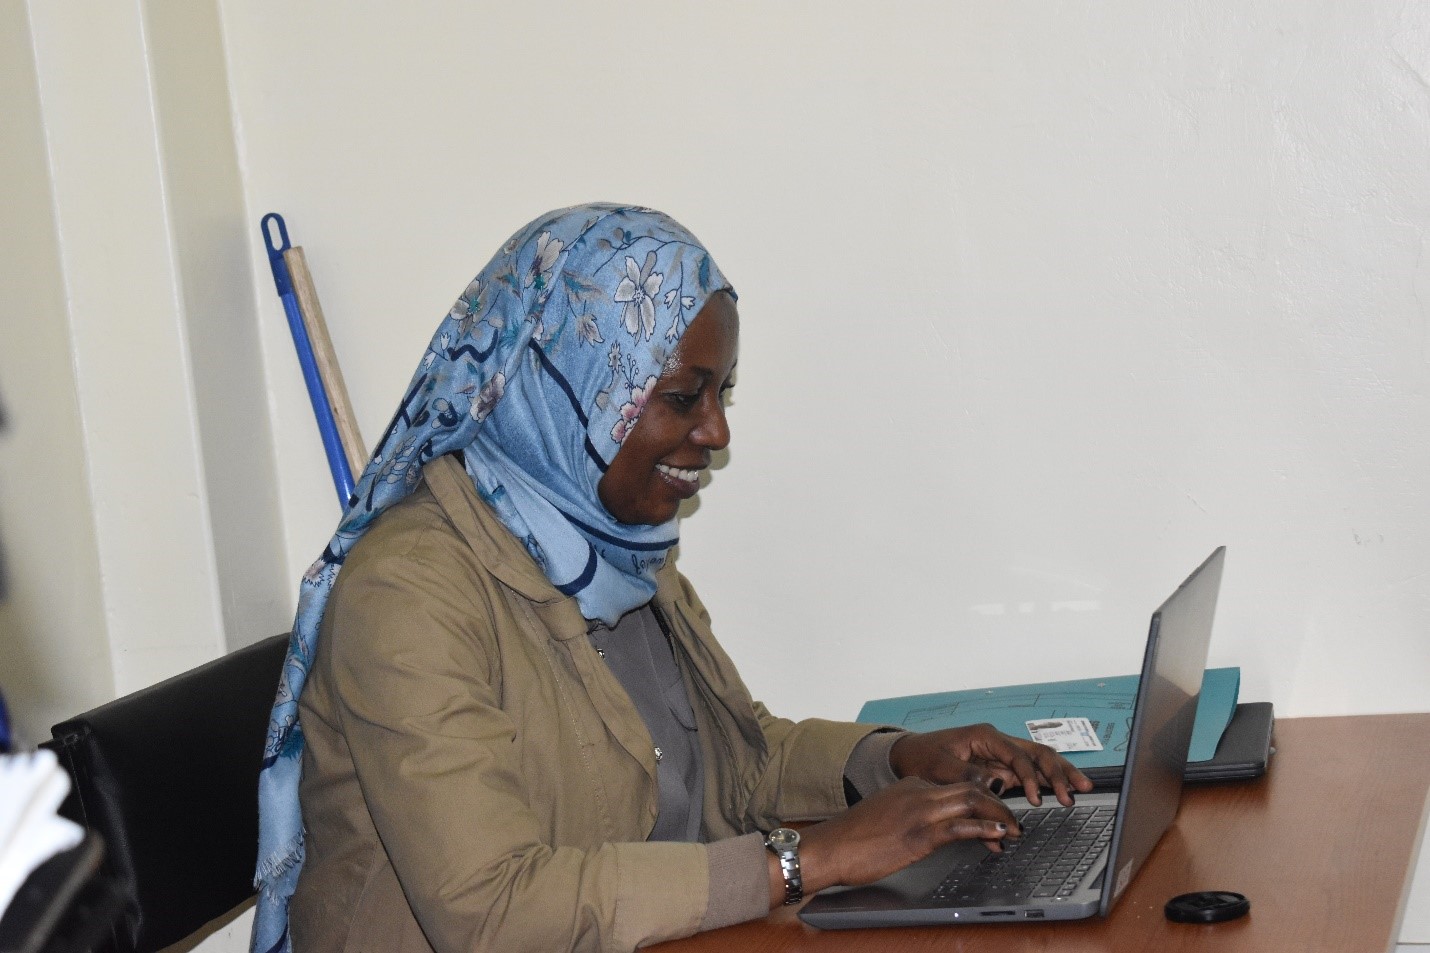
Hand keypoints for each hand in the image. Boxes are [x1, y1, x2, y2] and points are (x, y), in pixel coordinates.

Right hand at [793, 777, 1018, 897]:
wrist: (830, 846)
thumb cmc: (853, 838)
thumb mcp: (886, 816)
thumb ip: (909, 815)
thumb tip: (930, 829)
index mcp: (910, 786)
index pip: (956, 785)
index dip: (983, 798)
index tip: (997, 811)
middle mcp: (918, 792)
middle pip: (970, 787)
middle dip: (998, 802)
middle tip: (1014, 819)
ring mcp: (919, 812)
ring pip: (971, 801)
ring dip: (999, 815)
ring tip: (1015, 829)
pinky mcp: (918, 835)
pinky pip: (960, 828)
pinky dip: (984, 829)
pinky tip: (999, 835)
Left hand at [888, 723, 1093, 806]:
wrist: (908, 755)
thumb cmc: (922, 756)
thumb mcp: (939, 767)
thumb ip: (968, 778)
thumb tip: (995, 789)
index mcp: (985, 737)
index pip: (1017, 755)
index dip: (1030, 777)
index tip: (1036, 799)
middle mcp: (998, 743)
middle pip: (1038, 753)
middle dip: (1060, 771)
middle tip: (1078, 790)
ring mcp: (1001, 756)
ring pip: (1039, 763)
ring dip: (1060, 776)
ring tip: (1081, 789)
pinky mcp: (1000, 770)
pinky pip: (1026, 779)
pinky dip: (1043, 788)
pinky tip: (1059, 798)